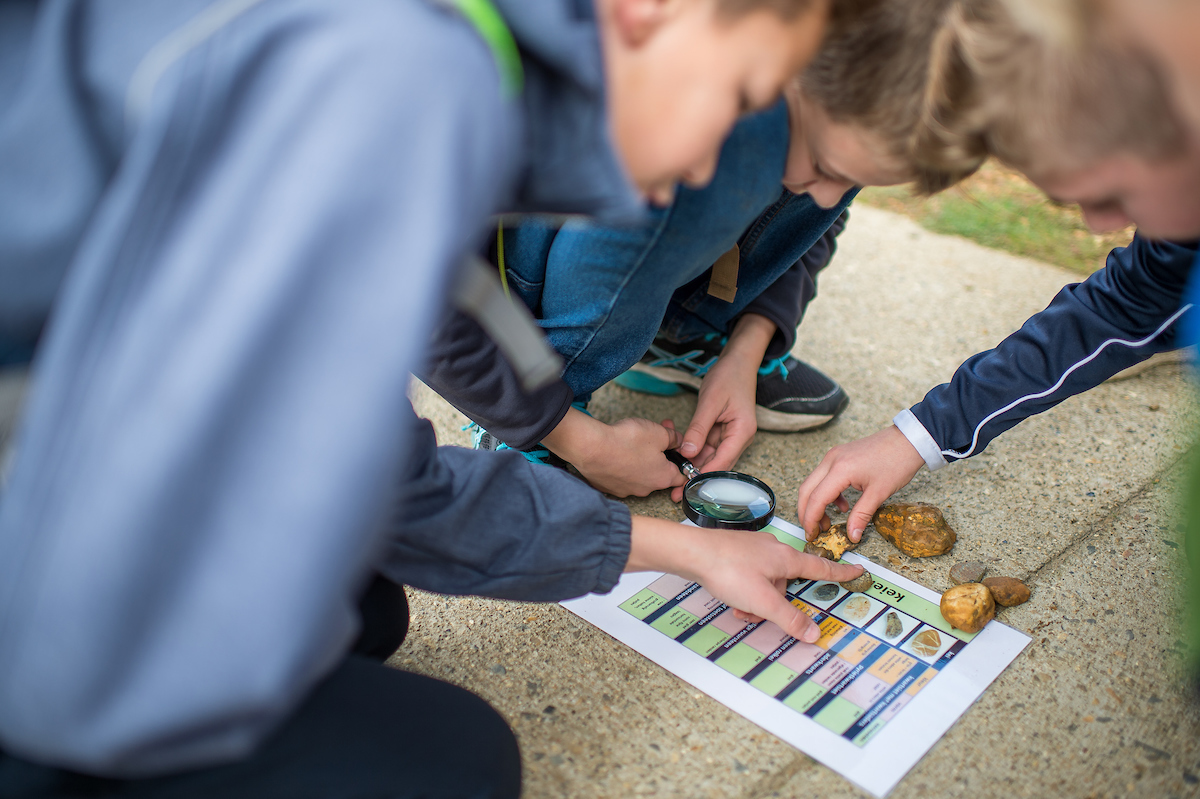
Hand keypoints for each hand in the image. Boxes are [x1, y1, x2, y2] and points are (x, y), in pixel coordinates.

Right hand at [543, 408, 685, 496]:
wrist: (591, 447)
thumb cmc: (627, 441)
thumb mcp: (659, 432)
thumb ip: (673, 438)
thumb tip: (678, 441)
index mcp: (663, 478)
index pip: (682, 476)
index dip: (682, 461)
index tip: (678, 450)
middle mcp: (645, 489)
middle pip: (658, 472)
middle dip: (659, 454)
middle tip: (655, 434)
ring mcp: (625, 490)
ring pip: (638, 474)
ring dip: (639, 459)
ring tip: (631, 440)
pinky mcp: (607, 486)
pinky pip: (619, 475)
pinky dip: (620, 464)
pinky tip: (616, 450)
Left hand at [626, 517, 862, 641]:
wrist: (692, 553)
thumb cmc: (728, 571)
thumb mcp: (763, 601)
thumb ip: (789, 619)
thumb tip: (814, 634)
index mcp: (786, 558)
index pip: (821, 566)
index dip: (841, 572)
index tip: (858, 570)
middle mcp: (773, 550)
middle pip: (786, 584)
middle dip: (775, 605)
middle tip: (758, 616)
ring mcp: (754, 550)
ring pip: (766, 583)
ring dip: (756, 602)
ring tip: (739, 611)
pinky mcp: (736, 552)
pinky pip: (750, 578)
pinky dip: (744, 594)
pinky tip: (731, 602)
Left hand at [673, 314, 773, 500]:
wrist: (737, 361)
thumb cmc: (728, 377)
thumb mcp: (711, 402)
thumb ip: (699, 427)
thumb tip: (688, 452)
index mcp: (742, 432)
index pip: (723, 461)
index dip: (705, 476)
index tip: (688, 488)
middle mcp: (738, 438)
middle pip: (717, 464)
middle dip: (697, 478)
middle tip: (677, 494)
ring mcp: (730, 435)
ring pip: (711, 457)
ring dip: (694, 468)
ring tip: (674, 483)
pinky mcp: (721, 430)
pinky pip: (707, 446)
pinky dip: (694, 453)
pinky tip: (679, 460)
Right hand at [796, 425, 924, 542]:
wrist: (908, 440)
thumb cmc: (897, 462)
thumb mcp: (879, 493)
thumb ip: (861, 516)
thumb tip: (852, 536)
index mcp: (840, 470)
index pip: (816, 499)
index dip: (811, 520)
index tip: (812, 535)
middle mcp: (831, 460)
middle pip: (806, 490)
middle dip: (806, 512)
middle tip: (813, 530)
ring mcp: (834, 456)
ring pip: (813, 483)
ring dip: (816, 503)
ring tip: (828, 521)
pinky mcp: (839, 455)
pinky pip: (824, 476)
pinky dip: (827, 493)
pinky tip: (842, 505)